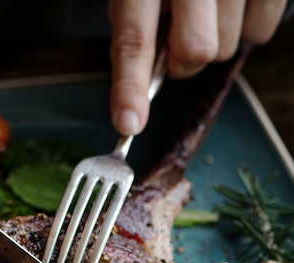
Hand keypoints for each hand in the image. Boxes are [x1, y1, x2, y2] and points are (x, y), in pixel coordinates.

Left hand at [107, 0, 286, 136]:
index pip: (134, 40)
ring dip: (216, 40)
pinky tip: (234, 4)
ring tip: (209, 6)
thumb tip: (142, 79)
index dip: (130, 87)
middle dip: (184, 61)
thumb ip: (136, 24)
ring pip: (228, 47)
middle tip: (180, 39)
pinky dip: (247, 27)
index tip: (128, 124)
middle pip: (196, 53)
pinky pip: (261, 31)